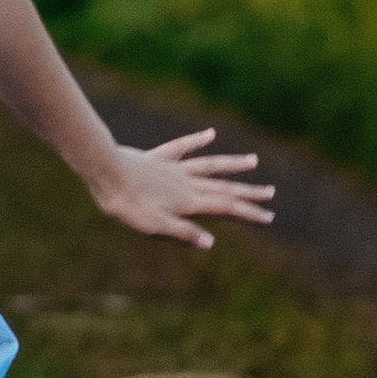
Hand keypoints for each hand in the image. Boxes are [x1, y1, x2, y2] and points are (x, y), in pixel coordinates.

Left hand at [90, 127, 273, 247]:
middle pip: (223, 187)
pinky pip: (183, 147)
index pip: (225, 207)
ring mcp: (174, 167)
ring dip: (232, 164)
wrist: (105, 171)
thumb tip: (211, 243)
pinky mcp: (159, 158)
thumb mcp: (154, 226)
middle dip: (248, 192)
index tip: (269, 216)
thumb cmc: (127, 203)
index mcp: (188, 201)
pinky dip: (198, 140)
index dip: (248, 212)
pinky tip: (211, 134)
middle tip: (271, 193)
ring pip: (210, 165)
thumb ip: (183, 233)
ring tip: (253, 161)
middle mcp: (186, 182)